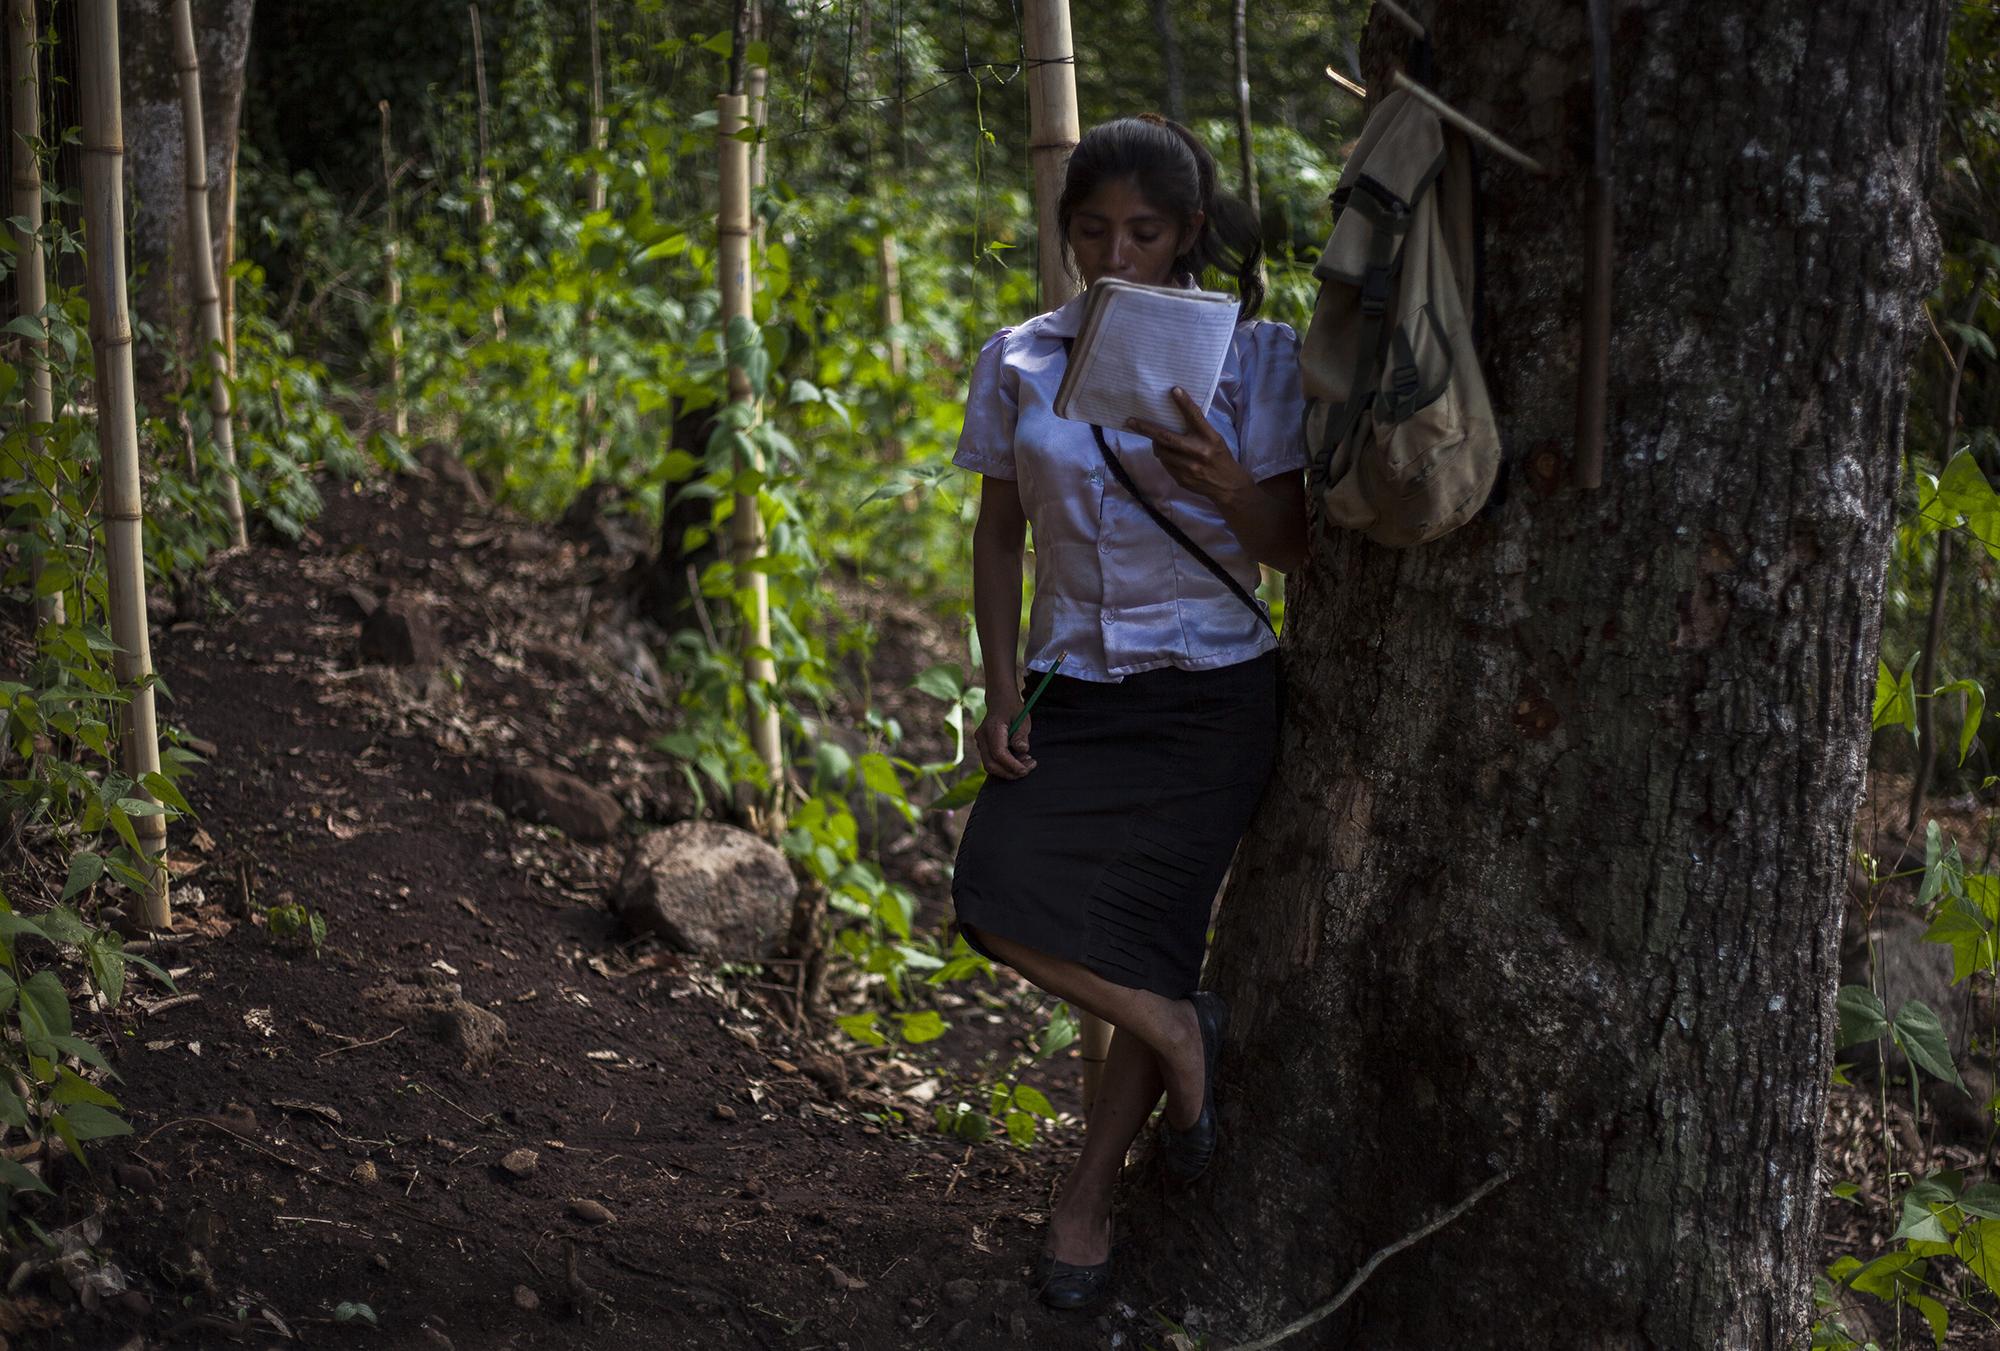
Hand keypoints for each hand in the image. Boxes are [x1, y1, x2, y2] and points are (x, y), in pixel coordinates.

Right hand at [974, 699, 1035, 779]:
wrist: (1000, 700)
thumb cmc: (1013, 709)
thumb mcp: (1023, 719)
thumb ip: (1021, 735)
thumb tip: (1022, 750)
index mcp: (992, 728)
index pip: (999, 753)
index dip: (1012, 765)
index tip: (1027, 769)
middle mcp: (982, 737)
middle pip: (991, 764)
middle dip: (1010, 773)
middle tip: (1028, 769)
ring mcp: (980, 743)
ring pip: (989, 766)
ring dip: (1007, 771)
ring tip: (1026, 763)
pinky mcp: (983, 747)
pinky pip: (991, 762)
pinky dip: (1004, 767)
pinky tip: (1018, 760)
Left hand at [1128, 387, 1253, 505]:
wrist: (1228, 486)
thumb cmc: (1220, 457)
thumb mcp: (1214, 439)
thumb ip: (1198, 430)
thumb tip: (1173, 417)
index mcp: (1210, 438)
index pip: (1195, 417)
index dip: (1184, 403)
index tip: (1174, 390)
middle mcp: (1199, 452)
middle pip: (1167, 438)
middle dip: (1146, 429)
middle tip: (1131, 422)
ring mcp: (1189, 468)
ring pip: (1162, 452)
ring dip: (1156, 444)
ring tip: (1157, 440)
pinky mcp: (1182, 479)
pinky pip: (1166, 464)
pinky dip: (1164, 457)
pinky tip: (1170, 456)